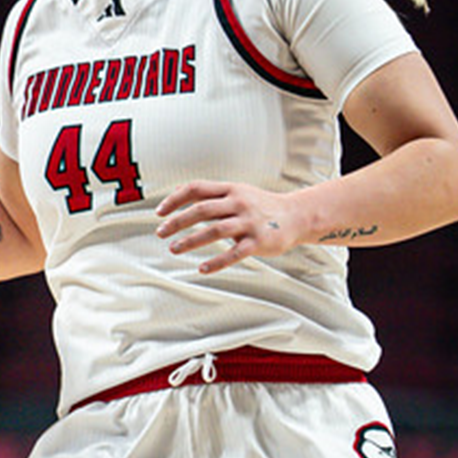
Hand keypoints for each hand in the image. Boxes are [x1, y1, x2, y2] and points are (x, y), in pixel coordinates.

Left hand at [154, 180, 303, 273]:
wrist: (297, 216)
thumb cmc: (262, 206)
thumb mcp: (238, 192)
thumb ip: (212, 195)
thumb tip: (180, 195)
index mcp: (231, 189)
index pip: (196, 188)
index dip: (175, 199)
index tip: (160, 212)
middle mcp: (239, 203)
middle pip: (202, 210)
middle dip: (177, 222)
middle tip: (161, 232)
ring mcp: (249, 223)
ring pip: (215, 231)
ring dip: (191, 241)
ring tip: (174, 248)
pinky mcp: (259, 242)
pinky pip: (234, 253)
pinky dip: (217, 262)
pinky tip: (202, 268)